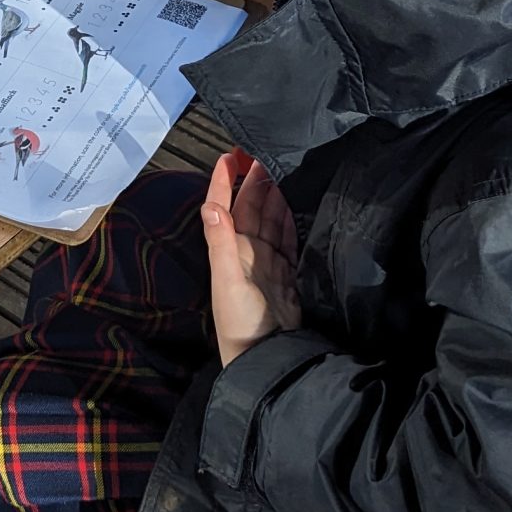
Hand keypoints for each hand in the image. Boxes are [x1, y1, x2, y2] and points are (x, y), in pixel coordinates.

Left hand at [203, 150, 300, 363]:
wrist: (267, 358)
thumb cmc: (240, 324)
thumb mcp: (227, 282)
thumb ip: (220, 243)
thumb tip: (212, 204)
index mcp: (228, 249)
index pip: (224, 206)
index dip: (225, 180)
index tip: (230, 155)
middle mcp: (246, 251)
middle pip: (251, 207)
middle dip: (256, 180)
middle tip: (267, 154)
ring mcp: (268, 261)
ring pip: (271, 219)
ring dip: (275, 194)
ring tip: (285, 169)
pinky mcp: (287, 273)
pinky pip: (289, 238)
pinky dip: (292, 219)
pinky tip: (299, 203)